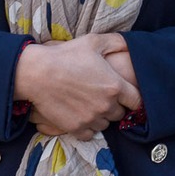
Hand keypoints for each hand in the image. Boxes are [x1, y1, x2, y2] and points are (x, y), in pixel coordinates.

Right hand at [15, 36, 141, 140]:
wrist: (37, 73)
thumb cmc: (66, 55)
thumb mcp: (93, 41)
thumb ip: (117, 42)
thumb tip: (130, 44)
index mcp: (115, 86)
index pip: (137, 101)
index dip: (132, 97)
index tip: (124, 94)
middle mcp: (106, 105)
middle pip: (120, 114)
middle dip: (115, 106)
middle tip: (102, 96)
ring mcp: (91, 118)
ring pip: (105, 124)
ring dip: (101, 117)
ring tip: (89, 104)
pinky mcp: (76, 128)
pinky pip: (90, 134)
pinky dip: (87, 127)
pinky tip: (80, 115)